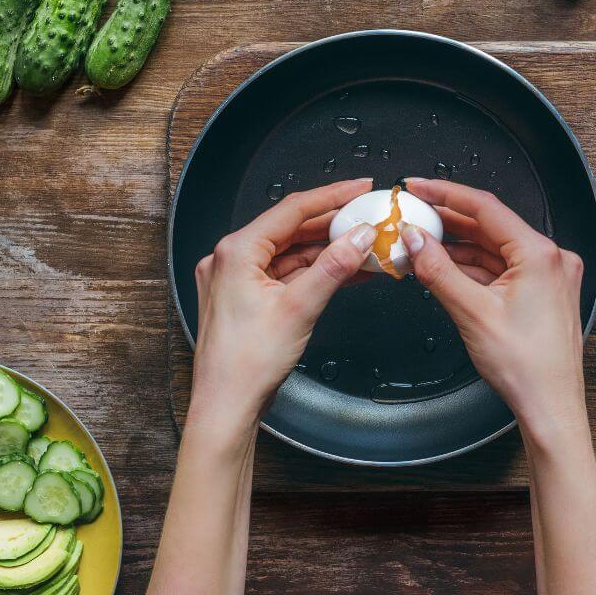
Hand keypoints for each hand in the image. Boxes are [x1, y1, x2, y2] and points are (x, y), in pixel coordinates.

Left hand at [189, 179, 376, 436]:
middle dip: (333, 225)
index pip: (292, 209)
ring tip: (366, 246)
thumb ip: (334, 266)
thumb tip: (360, 237)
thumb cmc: (246, 364)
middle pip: (292, 229)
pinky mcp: (246, 298)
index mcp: (237, 251)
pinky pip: (286, 274)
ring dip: (328, 250)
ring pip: (291, 253)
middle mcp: (232, 259)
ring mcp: (237, 279)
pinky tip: (345, 271)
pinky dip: (315, 272)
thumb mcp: (300, 308)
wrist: (227, 406)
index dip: (332, 196)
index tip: (361, 188)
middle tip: (369, 217)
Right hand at [401, 179, 587, 443]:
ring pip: (494, 247)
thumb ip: (438, 270)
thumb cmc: (527, 368)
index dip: (445, 194)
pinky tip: (444, 265)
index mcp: (540, 254)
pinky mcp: (542, 292)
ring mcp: (548, 275)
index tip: (418, 187)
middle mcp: (550, 258)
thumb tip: (415, 239)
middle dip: (448, 220)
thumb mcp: (472, 313)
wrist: (551, 407)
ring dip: (457, 244)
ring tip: (420, 240)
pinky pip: (501, 267)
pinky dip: (472, 266)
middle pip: (490, 225)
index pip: (485, 207)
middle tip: (412, 212)